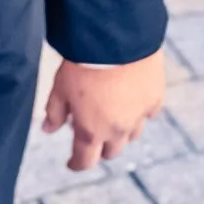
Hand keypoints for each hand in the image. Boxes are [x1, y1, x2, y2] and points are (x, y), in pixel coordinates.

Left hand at [43, 51, 164, 169]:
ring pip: (132, 136)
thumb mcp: (60, 88)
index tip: (72, 162)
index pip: (84, 161)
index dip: (76, 164)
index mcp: (90, 131)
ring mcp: (139, 116)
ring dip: (121, 132)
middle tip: (92, 137)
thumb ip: (55, 112)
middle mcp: (117, 129)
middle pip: (111, 152)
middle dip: (100, 148)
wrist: (116, 39)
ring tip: (113, 118)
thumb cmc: (83, 63)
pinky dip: (140, 112)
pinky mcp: (155, 99)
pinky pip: (148, 114)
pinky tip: (133, 101)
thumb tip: (48, 130)